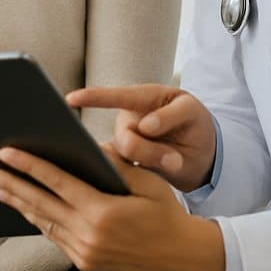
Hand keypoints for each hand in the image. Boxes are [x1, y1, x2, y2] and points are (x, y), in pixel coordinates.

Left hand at [0, 147, 225, 270]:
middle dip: (9, 185)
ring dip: (18, 203)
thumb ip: (114, 163)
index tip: (6, 153)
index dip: (28, 166)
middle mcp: (89, 235)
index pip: (56, 183)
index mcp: (103, 212)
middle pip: (40, 203)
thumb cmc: (166, 211)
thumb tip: (87, 146)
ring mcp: (85, 252)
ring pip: (43, 222)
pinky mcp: (85, 262)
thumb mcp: (145, 180)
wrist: (182, 254)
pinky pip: (54, 236)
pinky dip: (37, 219)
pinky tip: (23, 207)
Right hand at [68, 84, 217, 192]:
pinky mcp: (126, 163)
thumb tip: (145, 127)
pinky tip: (150, 173)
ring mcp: (125, 142)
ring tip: (173, 162)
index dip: (92, 98)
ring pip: (127, 158)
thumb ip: (170, 116)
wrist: (200, 153)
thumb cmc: (193, 124)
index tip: (70, 100)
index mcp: (142, 98)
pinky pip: (124, 170)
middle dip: (150, 151)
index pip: (116, 97)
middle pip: (126, 139)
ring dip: (152, 162)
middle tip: (175, 159)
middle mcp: (127, 119)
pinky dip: (138, 174)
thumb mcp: (191, 114)